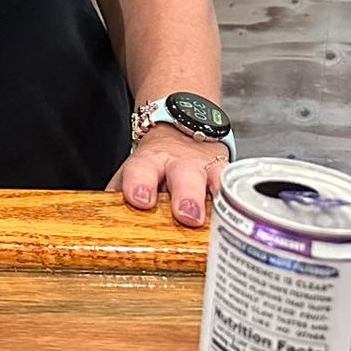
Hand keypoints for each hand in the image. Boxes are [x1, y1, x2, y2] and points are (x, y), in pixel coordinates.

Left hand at [108, 124, 229, 227]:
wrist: (183, 128)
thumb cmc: (155, 164)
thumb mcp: (134, 171)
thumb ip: (120, 192)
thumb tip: (104, 219)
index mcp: (148, 163)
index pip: (139, 170)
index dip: (139, 184)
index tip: (139, 199)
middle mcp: (180, 164)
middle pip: (184, 177)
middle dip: (186, 196)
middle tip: (187, 215)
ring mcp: (208, 170)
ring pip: (217, 182)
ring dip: (218, 202)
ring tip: (221, 222)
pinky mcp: (229, 176)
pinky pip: (237, 189)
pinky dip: (239, 203)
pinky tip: (245, 218)